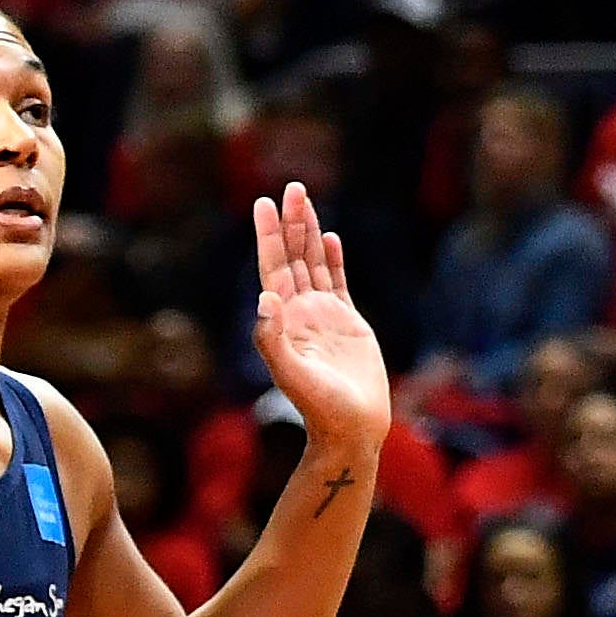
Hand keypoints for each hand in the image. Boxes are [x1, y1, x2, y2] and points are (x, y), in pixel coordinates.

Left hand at [254, 184, 389, 459]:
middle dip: (291, 222)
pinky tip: (331, 238)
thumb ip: (273, 339)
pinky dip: (333, 259)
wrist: (351, 429)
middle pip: (293, 257)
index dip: (268, 235)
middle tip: (292, 187)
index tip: (264, 203)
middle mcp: (301, 312)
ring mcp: (324, 316)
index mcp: (284, 319)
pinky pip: (338, 282)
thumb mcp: (291, 374)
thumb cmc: (320, 408)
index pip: (273, 267)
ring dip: (309, 232)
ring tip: (306, 201)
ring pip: (314, 264)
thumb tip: (265, 297)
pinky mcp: (348, 323)